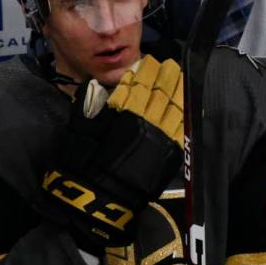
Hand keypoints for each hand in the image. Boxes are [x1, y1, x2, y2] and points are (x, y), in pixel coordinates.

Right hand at [41, 56, 182, 251]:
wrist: (100, 203)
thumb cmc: (83, 167)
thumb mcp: (79, 133)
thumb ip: (89, 107)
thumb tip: (95, 87)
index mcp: (122, 112)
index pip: (138, 85)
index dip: (145, 72)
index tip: (150, 62)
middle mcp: (145, 120)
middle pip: (159, 92)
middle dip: (165, 76)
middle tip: (169, 64)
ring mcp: (161, 136)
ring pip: (174, 106)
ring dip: (178, 90)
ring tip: (181, 77)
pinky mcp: (170, 153)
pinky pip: (181, 127)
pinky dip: (184, 113)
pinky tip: (187, 104)